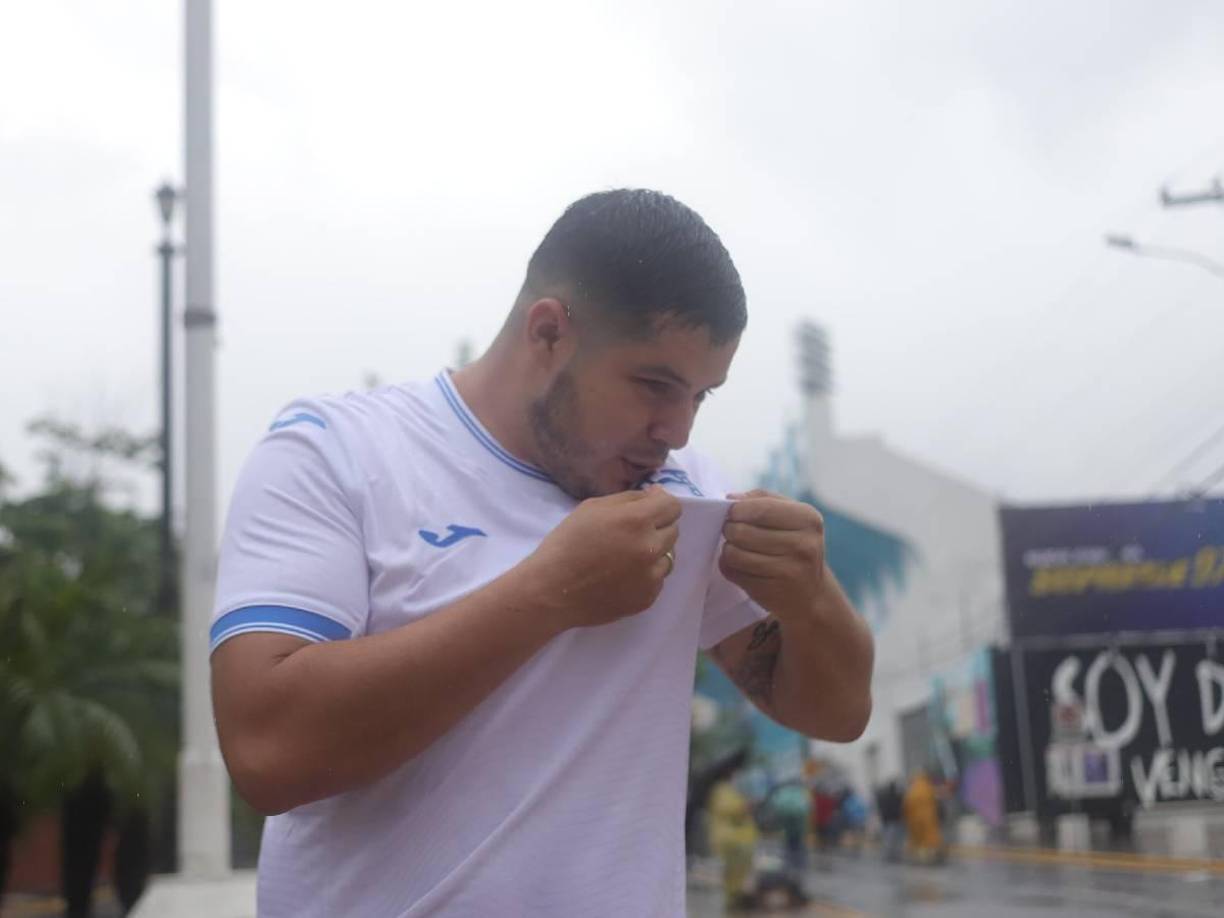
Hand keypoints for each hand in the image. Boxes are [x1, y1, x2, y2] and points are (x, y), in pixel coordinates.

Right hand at [522, 485, 680, 631]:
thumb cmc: (567, 543)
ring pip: (668, 557)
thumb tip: (654, 496)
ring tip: (626, 556)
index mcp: (636, 521)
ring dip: (654, 552)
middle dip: (657, 527)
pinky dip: (645, 574)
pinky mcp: (647, 598)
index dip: (661, 503)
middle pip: (673, 531)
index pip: (672, 506)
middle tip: (631, 532)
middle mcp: (650, 548)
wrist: (551, 590)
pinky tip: (622, 576)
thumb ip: (629, 499)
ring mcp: (651, 577)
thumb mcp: (592, 507)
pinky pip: (657, 579)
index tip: (647, 506)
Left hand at [720, 489, 825, 621]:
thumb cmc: (795, 545)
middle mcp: (803, 545)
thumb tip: (731, 498)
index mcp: (808, 519)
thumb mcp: (791, 516)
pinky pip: (733, 573)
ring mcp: (788, 571)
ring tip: (737, 548)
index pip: (762, 508)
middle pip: (743, 532)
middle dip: (729, 529)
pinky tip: (741, 566)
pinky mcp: (771, 592)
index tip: (731, 512)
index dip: (738, 509)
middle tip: (732, 531)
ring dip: (728, 549)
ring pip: (734, 554)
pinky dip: (729, 567)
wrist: (810, 594)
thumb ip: (762, 500)